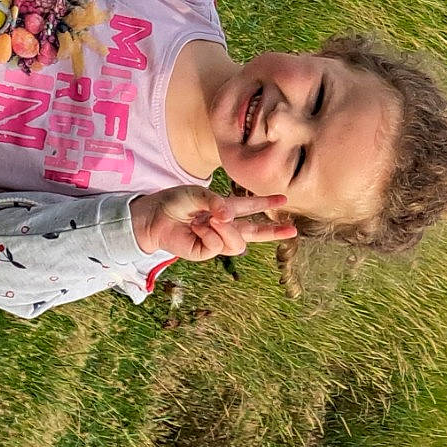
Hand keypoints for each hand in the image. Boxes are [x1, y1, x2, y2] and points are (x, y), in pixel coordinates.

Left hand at [129, 186, 296, 261]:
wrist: (153, 218)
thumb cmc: (175, 203)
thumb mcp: (198, 194)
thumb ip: (217, 204)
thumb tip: (230, 219)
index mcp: (224, 209)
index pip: (249, 207)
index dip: (266, 203)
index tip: (284, 199)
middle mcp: (223, 226)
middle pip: (254, 231)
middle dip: (274, 232)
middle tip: (293, 231)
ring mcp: (216, 240)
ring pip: (238, 243)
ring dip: (226, 230)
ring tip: (210, 221)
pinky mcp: (206, 252)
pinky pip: (217, 245)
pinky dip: (208, 234)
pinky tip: (196, 228)